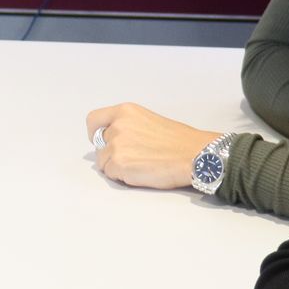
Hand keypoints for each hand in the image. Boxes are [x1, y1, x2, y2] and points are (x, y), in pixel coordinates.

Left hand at [83, 103, 219, 189]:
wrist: (194, 155)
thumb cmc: (179, 141)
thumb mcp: (148, 120)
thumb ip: (127, 126)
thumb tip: (113, 139)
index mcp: (125, 111)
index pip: (94, 120)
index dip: (95, 133)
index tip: (101, 141)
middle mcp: (117, 126)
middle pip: (99, 145)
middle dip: (111, 153)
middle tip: (133, 158)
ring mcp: (116, 145)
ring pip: (103, 162)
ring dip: (117, 167)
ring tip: (140, 165)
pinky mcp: (119, 164)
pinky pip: (111, 174)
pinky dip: (122, 177)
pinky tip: (141, 173)